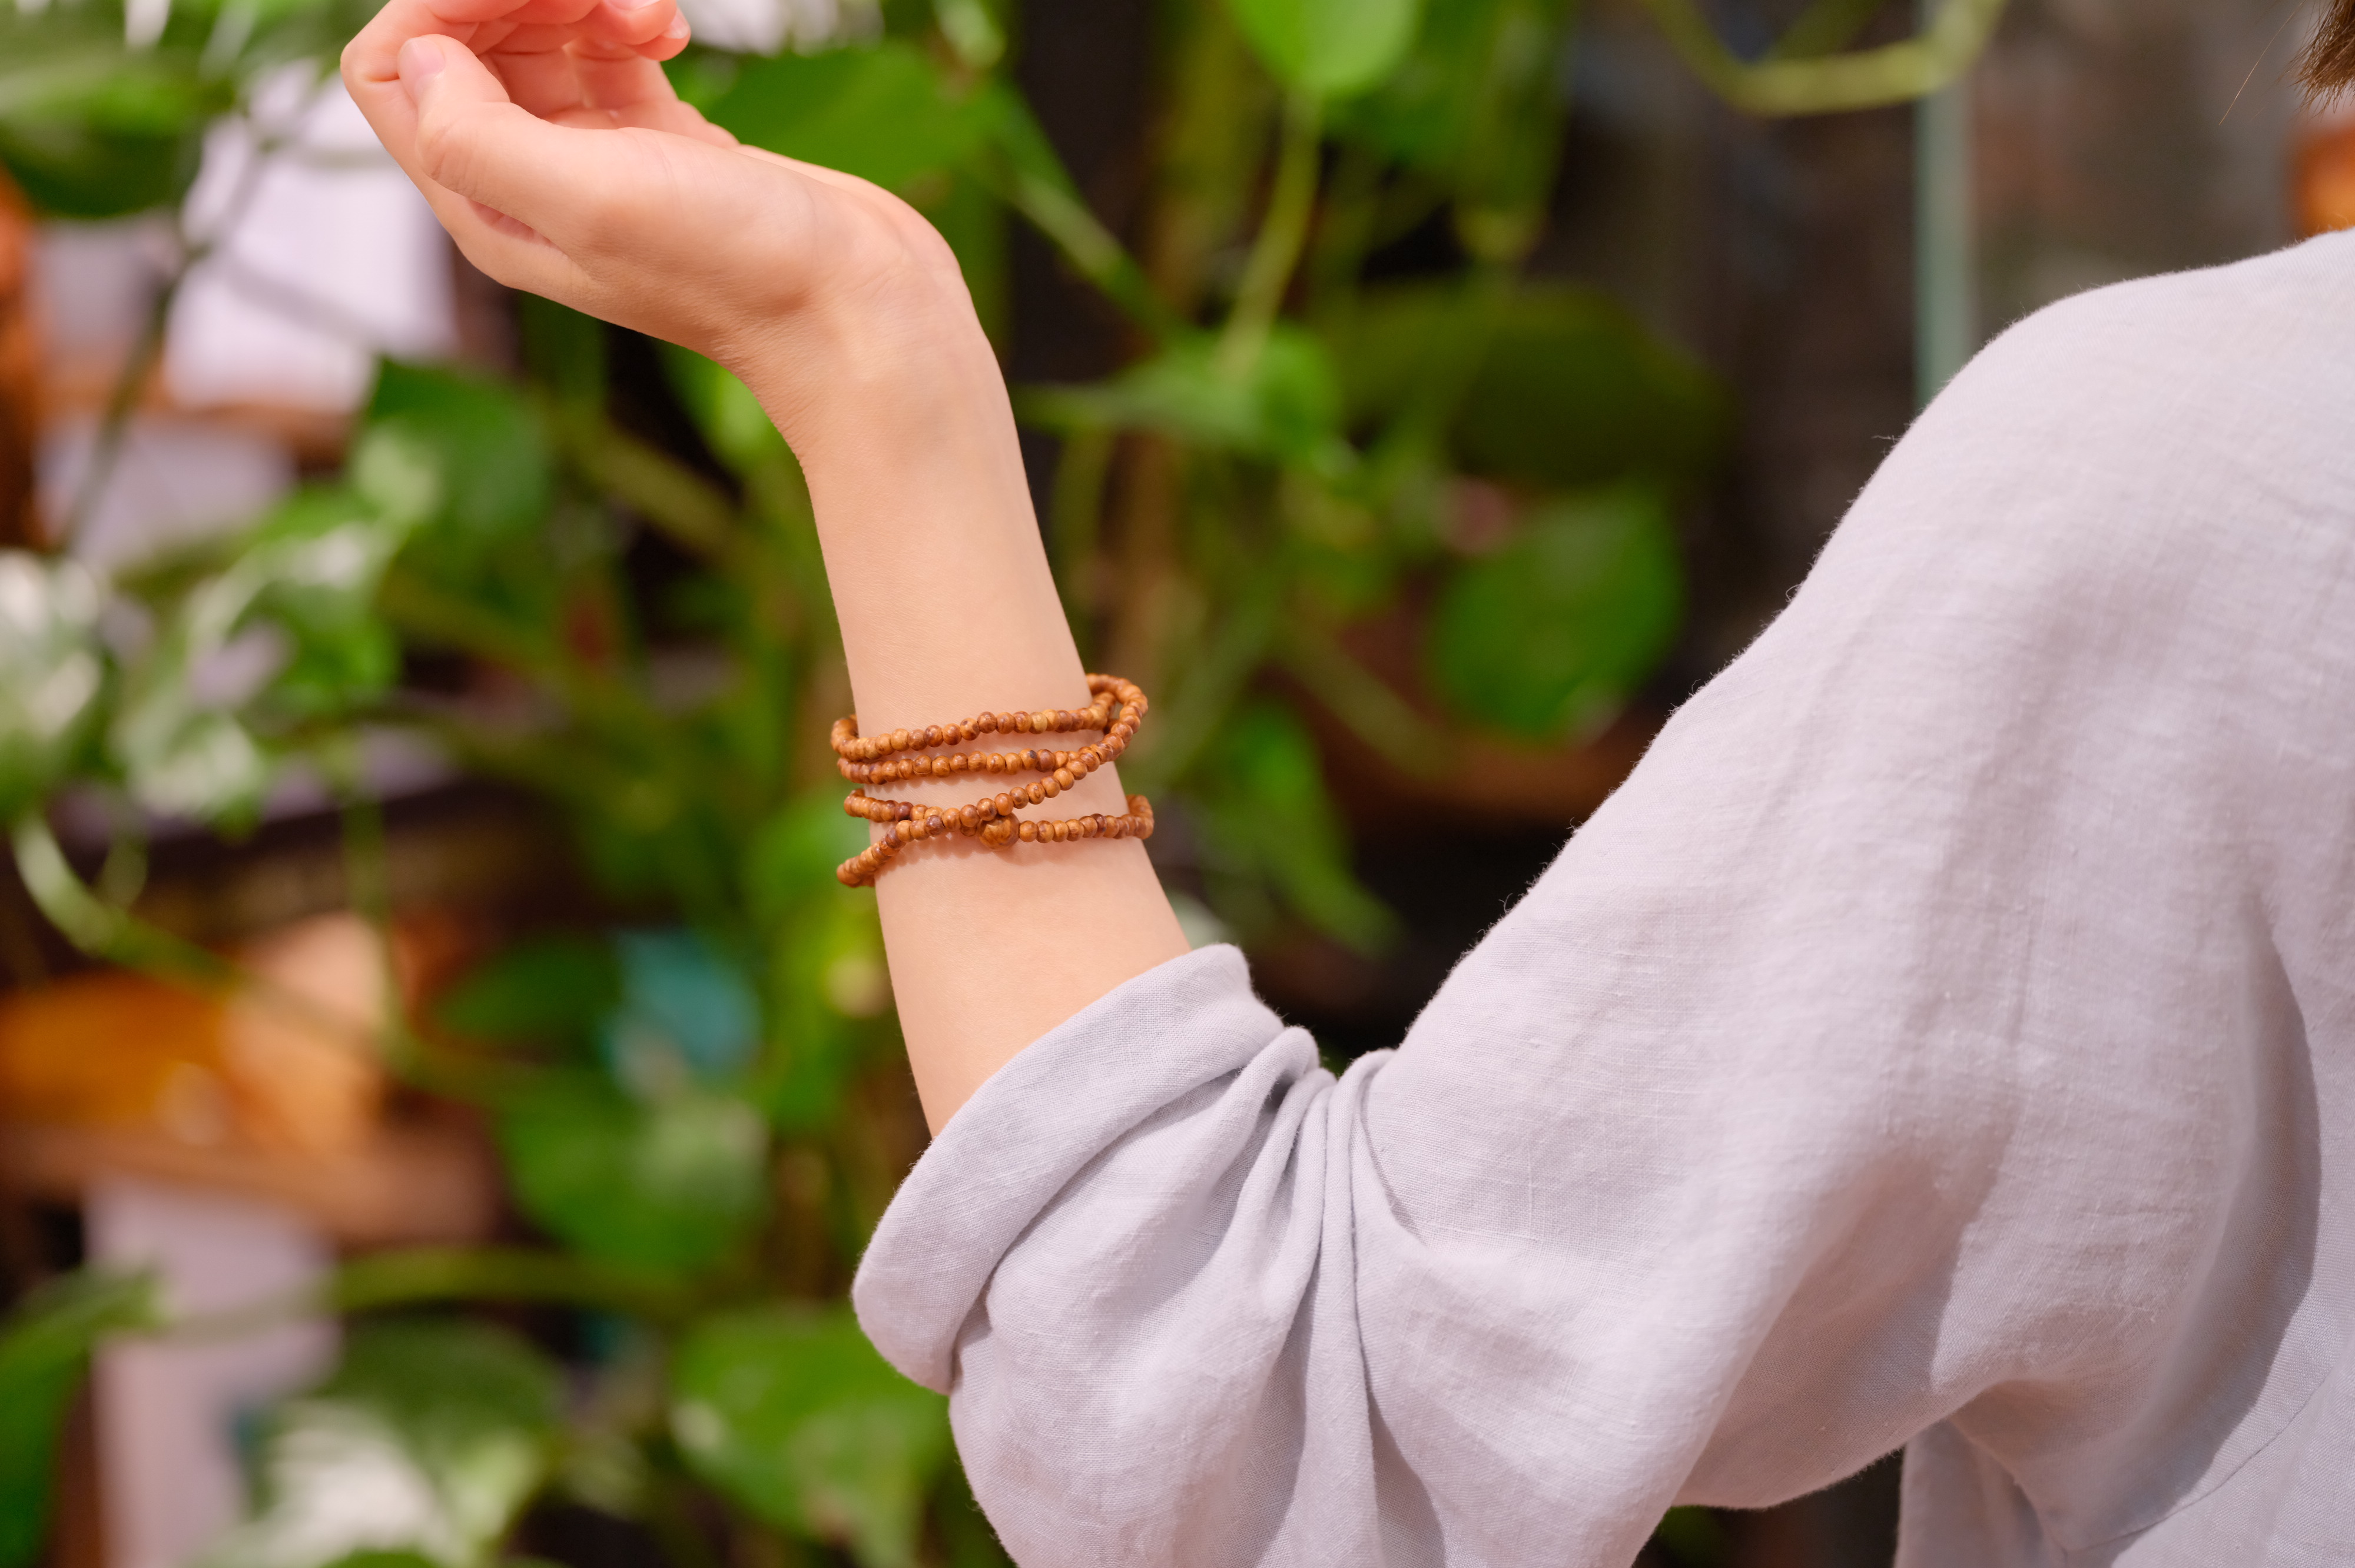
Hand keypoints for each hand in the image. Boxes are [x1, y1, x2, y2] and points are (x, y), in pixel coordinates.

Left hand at [340, 0, 983, 447]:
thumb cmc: (739, 270)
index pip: (395, 74)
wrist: (857, 311)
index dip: (441, 8)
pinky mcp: (664, 146)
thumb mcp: (594, 201)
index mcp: (491, 209)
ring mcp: (599, 165)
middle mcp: (531, 188)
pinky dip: (630, 19)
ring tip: (652, 16)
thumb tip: (420, 54)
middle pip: (464, 44)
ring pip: (540, 40)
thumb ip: (480, 134)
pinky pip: (609, 53)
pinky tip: (674, 32)